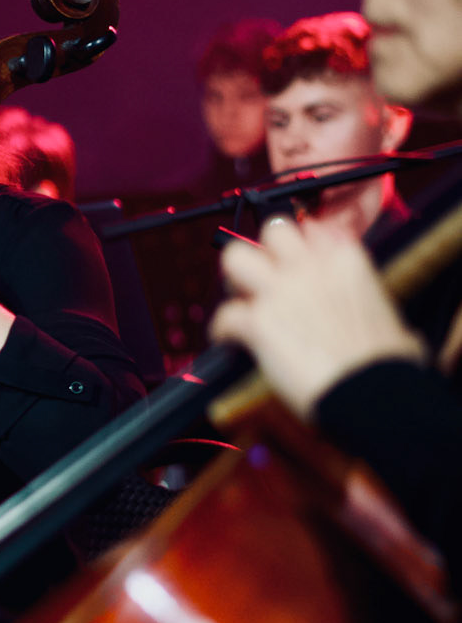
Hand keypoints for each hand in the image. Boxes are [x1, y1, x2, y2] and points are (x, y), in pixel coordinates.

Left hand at [211, 214, 424, 418]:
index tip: (296, 264)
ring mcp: (282, 291)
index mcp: (346, 260)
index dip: (300, 249)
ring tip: (241, 300)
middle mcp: (311, 267)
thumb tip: (398, 335)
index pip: (312, 229)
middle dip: (264, 251)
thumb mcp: (393, 322)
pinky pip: (224, 315)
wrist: (374, 393)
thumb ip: (377, 313)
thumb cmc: (388, 366)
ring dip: (235, 279)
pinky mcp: (259, 322)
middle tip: (264, 279)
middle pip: (272, 230)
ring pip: (235, 256)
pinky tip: (229, 341)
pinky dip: (223, 330)